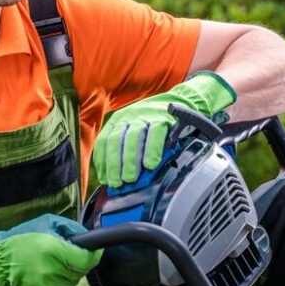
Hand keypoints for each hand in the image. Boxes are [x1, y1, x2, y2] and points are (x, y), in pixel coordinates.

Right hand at [0, 214, 101, 285]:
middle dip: (78, 262)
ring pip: (73, 282)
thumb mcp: (47, 223)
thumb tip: (86, 237)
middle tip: (66, 255)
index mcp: (56, 250)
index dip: (93, 254)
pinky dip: (60, 284)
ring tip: (55, 264)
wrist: (0, 262)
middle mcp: (54, 270)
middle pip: (82, 271)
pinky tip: (50, 274)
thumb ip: (70, 228)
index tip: (93, 251)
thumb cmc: (22, 240)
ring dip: (70, 274)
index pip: (87, 259)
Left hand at [93, 71, 235, 185]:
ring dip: (130, 160)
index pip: (105, 141)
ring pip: (133, 138)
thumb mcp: (135, 131)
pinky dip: (152, 151)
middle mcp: (129, 116)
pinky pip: (155, 135)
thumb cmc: (155, 124)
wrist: (181, 103)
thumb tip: (118, 176)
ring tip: (131, 178)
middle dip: (115, 164)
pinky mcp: (163, 118)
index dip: (103, 161)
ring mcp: (146, 116)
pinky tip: (150, 165)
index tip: (106, 180)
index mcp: (119, 120)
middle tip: (117, 182)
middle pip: (117, 140)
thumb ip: (126, 149)